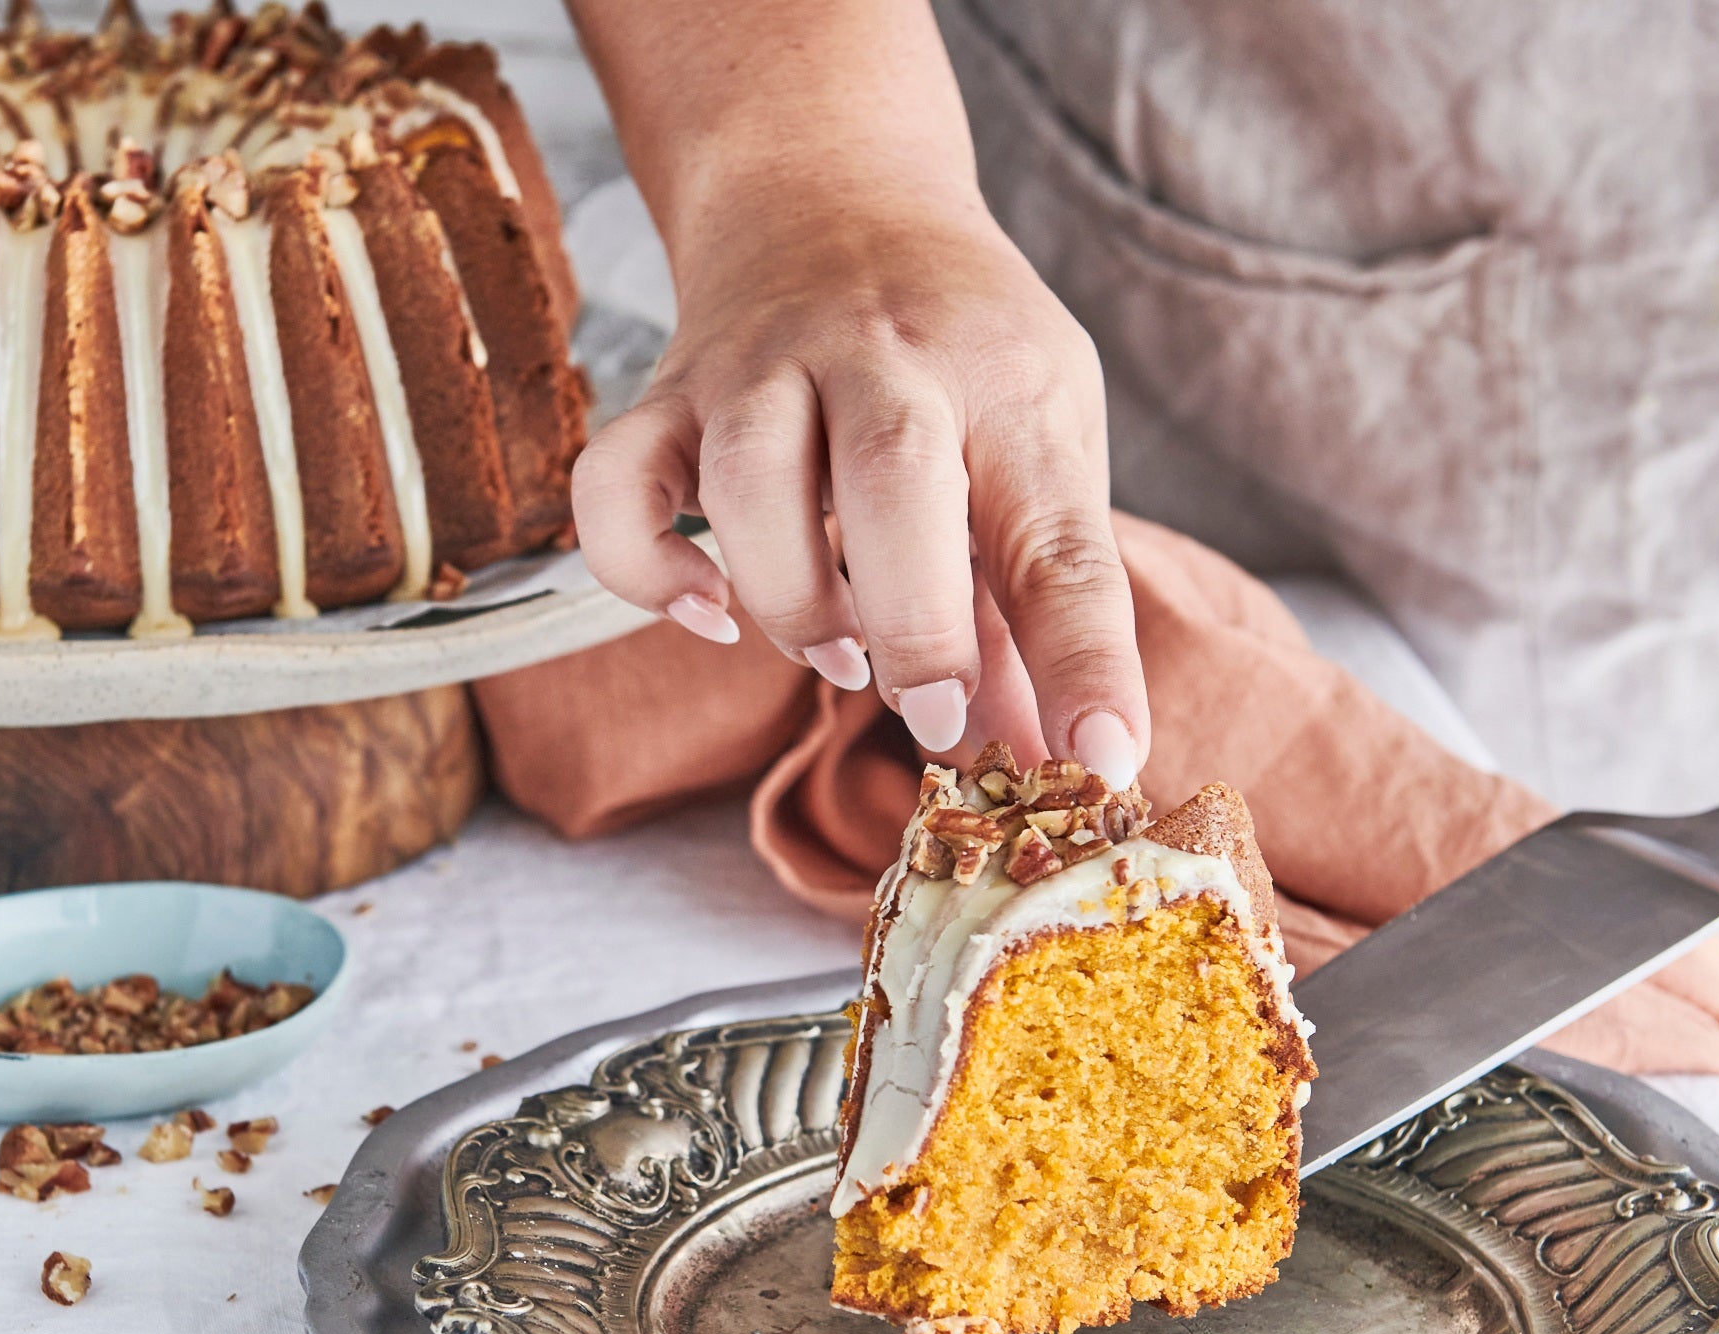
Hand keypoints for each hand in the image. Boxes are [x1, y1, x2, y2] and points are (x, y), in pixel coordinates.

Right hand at [570, 195, 1148, 785]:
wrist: (833, 191)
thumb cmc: (960, 353)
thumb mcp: (1038, 442)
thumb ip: (1036, 605)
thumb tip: (1051, 758)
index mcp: (1006, 380)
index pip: (1059, 535)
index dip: (1083, 659)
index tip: (1102, 756)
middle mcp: (881, 354)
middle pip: (890, 479)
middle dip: (916, 625)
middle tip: (934, 710)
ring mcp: (759, 367)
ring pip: (744, 483)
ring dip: (792, 600)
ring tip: (840, 652)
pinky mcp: (667, 395)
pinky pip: (615, 488)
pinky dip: (648, 572)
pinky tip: (712, 611)